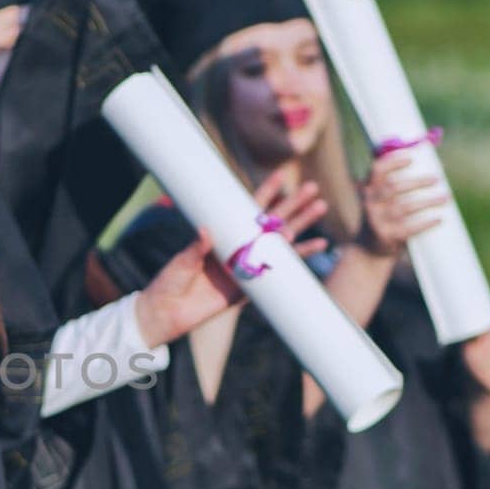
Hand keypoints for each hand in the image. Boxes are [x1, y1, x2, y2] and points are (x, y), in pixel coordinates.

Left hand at [134, 178, 327, 347]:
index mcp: (222, 235)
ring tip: (320, 208)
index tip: (281, 175)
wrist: (169, 313)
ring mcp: (248, 265)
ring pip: (281, 242)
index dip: (265, 193)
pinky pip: (281, 271)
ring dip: (301, 225)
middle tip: (312, 188)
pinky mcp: (253, 287)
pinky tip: (318, 246)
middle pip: (272, 222)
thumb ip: (197, 247)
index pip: (247, 209)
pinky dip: (299, 259)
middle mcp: (238, 247)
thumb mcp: (183, 260)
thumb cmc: (171, 281)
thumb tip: (206, 230)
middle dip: (292, 205)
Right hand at [358, 152, 446, 255]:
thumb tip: (436, 167)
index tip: (411, 159)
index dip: (393, 162)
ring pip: (404, 207)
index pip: (377, 170)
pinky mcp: (387, 236)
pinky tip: (438, 219)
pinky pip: (408, 228)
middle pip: (394, 187)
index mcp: (370, 190)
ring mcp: (377, 221)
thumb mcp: (382, 200)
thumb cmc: (385, 217)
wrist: (369, 249)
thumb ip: (396, 185)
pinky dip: (425, 223)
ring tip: (445, 197)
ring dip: (427, 201)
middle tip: (437, 179)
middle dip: (418, 182)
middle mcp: (371, 204)